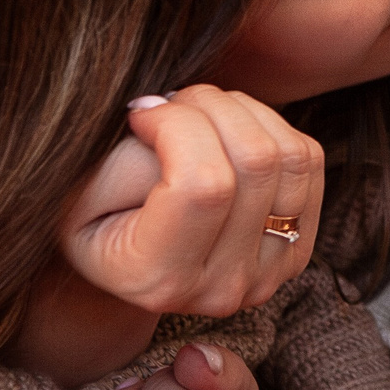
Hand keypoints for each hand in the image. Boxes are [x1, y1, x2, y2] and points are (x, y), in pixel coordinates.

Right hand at [63, 87, 321, 316]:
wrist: (122, 256)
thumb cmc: (90, 212)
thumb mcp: (81, 190)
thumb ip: (129, 159)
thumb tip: (177, 114)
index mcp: (161, 281)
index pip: (204, 186)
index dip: (178, 126)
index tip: (141, 111)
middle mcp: (224, 288)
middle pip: (256, 163)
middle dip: (211, 106)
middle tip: (172, 102)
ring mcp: (270, 273)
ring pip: (290, 156)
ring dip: (243, 110)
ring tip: (198, 112)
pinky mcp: (298, 248)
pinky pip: (308, 161)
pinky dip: (270, 126)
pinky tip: (226, 131)